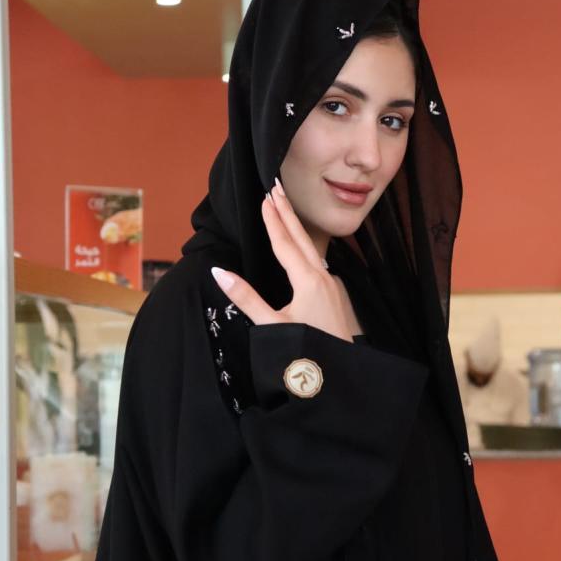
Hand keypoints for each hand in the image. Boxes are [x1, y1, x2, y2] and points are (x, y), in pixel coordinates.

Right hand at [211, 179, 357, 342]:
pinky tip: (301, 249)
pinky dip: (306, 248)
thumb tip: (218, 272)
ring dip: (297, 228)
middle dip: (287, 212)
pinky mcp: (335, 295)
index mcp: (307, 281)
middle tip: (277, 186)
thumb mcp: (271, 325)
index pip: (285, 243)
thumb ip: (245, 297)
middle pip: (302, 238)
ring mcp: (332, 286)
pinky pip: (318, 264)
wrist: (342, 374)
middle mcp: (323, 278)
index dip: (272, 220)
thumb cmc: (305, 354)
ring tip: (285, 208)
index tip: (264, 197)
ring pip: (312, 250)